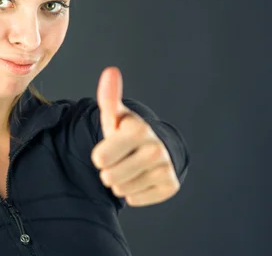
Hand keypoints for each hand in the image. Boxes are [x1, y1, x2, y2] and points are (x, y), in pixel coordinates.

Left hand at [90, 66, 179, 206]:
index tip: (111, 147)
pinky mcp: (170, 185)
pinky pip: (135, 199)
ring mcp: (165, 167)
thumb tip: (110, 71)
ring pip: (122, 190)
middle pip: (109, 177)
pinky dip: (134, 193)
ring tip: (130, 168)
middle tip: (121, 159)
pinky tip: (141, 179)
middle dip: (109, 171)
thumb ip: (109, 96)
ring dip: (121, 183)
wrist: (150, 150)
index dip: (100, 156)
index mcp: (138, 129)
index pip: (100, 158)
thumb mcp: (115, 116)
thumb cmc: (126, 133)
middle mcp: (155, 148)